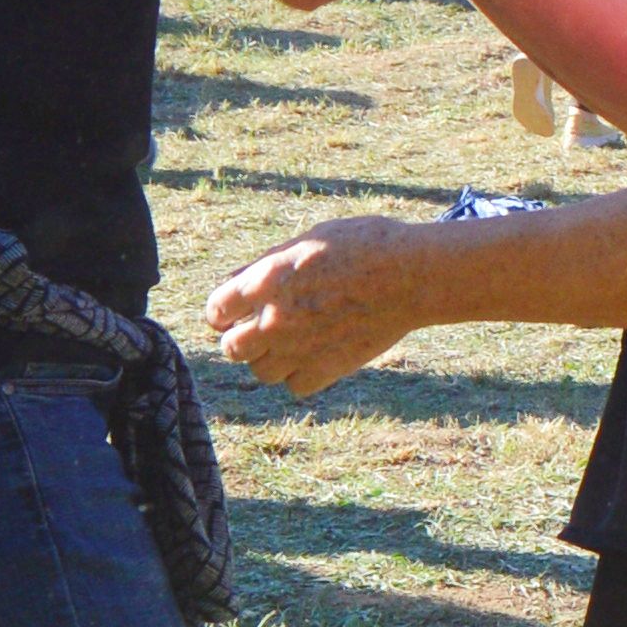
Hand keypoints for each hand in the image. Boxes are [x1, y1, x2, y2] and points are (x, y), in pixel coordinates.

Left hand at [202, 218, 430, 393]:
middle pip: (231, 348)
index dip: (223, 311)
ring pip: (260, 372)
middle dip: (242, 338)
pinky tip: (314, 355)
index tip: (235, 311)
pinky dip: (299, 375)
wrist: (411, 275)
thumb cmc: (363, 245)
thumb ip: (267, 265)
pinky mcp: (327, 369)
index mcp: (265, 281)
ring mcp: (300, 348)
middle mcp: (275, 319)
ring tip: (291, 342)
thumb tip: (237, 284)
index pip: (216, 310)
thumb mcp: (308, 240)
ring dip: (269, 359)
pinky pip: (294, 386)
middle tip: (261, 329)